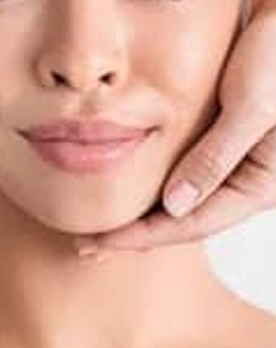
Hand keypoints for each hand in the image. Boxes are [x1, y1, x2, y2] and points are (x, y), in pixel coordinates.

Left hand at [74, 0, 275, 256]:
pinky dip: (158, 176)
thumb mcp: (251, 104)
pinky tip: (130, 175)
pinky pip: (189, 166)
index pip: (192, 223)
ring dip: (146, 207)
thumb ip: (214, 158)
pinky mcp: (230, 131)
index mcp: (262, 184)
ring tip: (103, 219)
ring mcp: (241, 156)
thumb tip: (174, 207)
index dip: (142, 236)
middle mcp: (252, 178)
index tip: (98, 243)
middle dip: (139, 231)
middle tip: (88, 243)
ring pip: (185, 194)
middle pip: (186, 217)